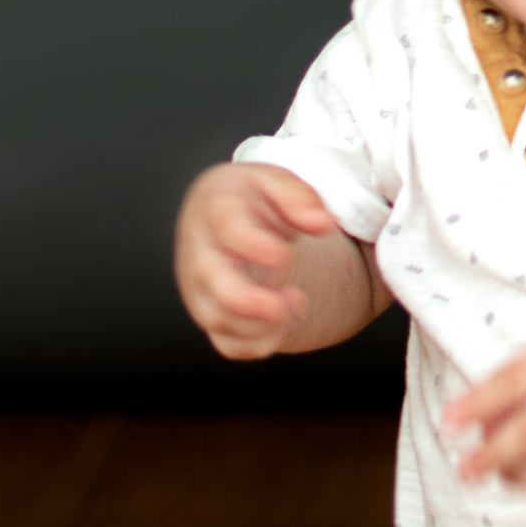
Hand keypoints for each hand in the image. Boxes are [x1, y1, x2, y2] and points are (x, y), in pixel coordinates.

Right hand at [174, 162, 341, 357]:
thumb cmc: (250, 201)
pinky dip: (257, 344)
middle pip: (211, 282)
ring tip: (296, 302)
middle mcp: (202, 252)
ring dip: (262, 323)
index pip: (226, 229)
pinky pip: (228, 344)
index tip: (283, 253)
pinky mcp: (213, 314)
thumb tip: (323, 223)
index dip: (252, 245)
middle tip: (294, 301)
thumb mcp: (274, 182)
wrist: (220, 217)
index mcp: (217, 211)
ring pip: (218, 318)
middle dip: (249, 300)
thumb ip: (299, 198)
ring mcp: (202, 288)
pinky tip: (281, 325)